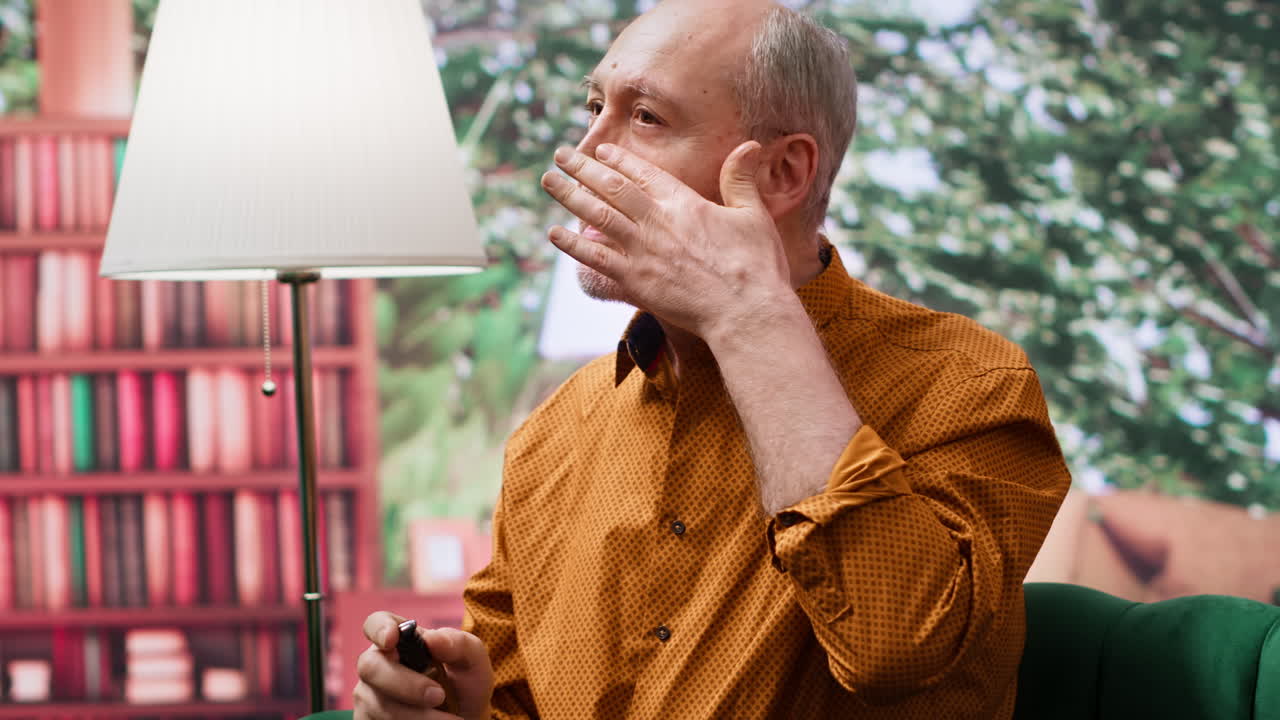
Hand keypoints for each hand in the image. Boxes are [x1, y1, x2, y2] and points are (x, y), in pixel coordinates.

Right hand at [354, 611, 492, 719]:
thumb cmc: (465, 687)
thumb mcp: (472, 662)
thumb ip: (458, 644)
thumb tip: (432, 638)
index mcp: (401, 641)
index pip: (376, 623)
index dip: (378, 628)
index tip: (392, 639)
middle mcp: (378, 665)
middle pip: (371, 667)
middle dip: (406, 684)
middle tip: (438, 696)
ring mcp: (369, 695)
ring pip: (379, 704)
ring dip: (418, 715)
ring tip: (447, 719)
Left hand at [540, 141, 793, 340]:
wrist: (744, 313)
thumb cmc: (755, 267)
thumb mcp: (753, 215)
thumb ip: (741, 179)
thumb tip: (749, 144)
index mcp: (684, 203)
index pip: (642, 173)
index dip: (618, 159)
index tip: (599, 151)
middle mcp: (656, 222)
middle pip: (611, 187)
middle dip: (582, 168)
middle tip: (559, 155)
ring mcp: (641, 252)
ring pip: (596, 216)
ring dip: (569, 196)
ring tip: (547, 180)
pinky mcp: (633, 282)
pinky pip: (595, 258)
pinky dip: (573, 244)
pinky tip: (553, 233)